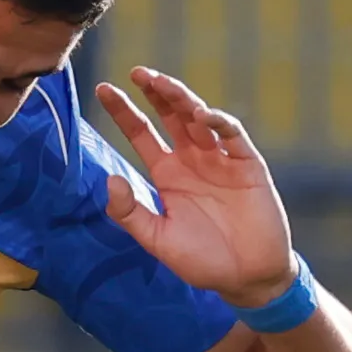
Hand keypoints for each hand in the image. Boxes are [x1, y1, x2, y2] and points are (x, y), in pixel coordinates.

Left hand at [96, 68, 298, 310]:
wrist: (248, 278)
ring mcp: (221, 159)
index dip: (124, 112)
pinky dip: (218, 122)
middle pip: (170, 116)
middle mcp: (193, 160)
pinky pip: (232, 135)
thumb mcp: (158, 240)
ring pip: (199, 118)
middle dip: (155, 93)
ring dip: (182, 99)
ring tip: (163, 85)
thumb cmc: (203, 261)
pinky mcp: (247, 165)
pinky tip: (201, 115)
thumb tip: (109, 180)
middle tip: (138, 73)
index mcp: (168, 174)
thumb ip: (130, 213)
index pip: (142, 133)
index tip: (104, 90)